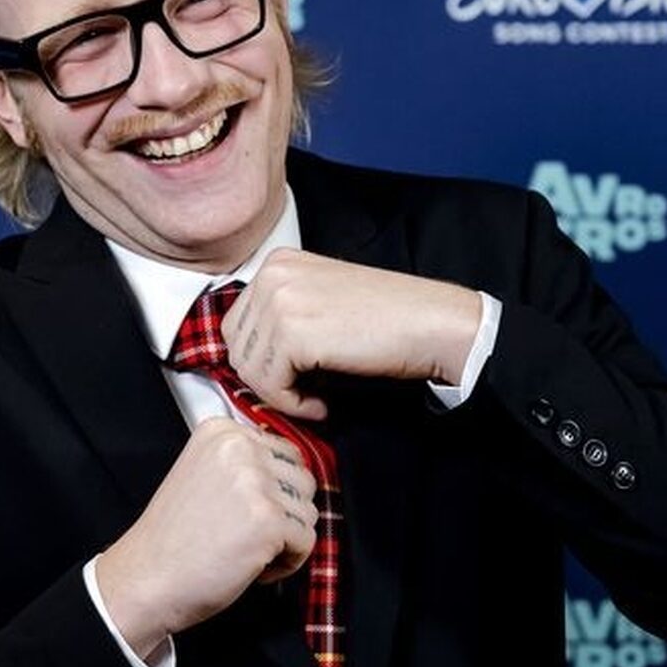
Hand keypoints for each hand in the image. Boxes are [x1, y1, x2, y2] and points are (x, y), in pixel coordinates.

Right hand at [95, 418, 318, 656]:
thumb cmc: (173, 538)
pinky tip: (253, 567)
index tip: (246, 512)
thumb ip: (245, 462)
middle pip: (303, 480)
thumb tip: (292, 471)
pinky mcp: (268, 521)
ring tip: (248, 550)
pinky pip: (307, 541)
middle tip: (248, 535)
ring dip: (286, 539)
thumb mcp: (204, 474)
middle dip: (285, 514)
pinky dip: (287, 563)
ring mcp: (256, 483)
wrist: (144, 580)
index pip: (286, 453)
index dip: (274, 491)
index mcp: (224, 432)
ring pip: (308, 511)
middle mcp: (241, 448)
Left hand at [220, 248, 481, 418]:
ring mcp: (280, 301)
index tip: (291, 377)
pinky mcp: (292, 334)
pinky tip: (323, 402)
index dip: (261, 360)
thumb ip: (284, 313)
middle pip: (237, 347)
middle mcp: (272, 275)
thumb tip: (250, 361)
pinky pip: (271, 386)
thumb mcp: (321, 298)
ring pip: (249, 370)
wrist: (429, 323)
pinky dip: (295, 404)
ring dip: (282, 394)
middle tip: (303, 392)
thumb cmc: (386, 317)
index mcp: (278, 262)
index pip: (237, 324)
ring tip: (317, 397)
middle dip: (267, 378)